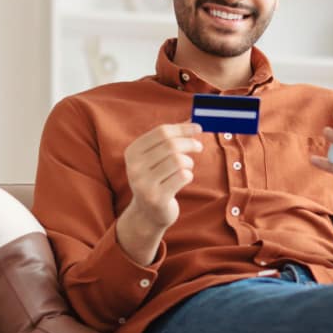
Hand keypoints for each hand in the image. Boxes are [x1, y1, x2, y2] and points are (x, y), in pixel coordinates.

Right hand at [117, 122, 203, 263]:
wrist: (148, 213)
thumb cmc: (157, 179)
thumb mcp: (157, 157)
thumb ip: (172, 138)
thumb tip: (194, 120)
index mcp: (132, 152)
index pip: (161, 132)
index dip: (183, 128)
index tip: (198, 128)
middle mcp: (134, 167)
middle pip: (171, 145)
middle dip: (190, 143)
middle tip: (199, 146)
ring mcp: (143, 183)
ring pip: (178, 161)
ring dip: (189, 162)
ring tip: (187, 167)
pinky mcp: (156, 197)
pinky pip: (183, 177)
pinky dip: (188, 175)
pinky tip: (183, 179)